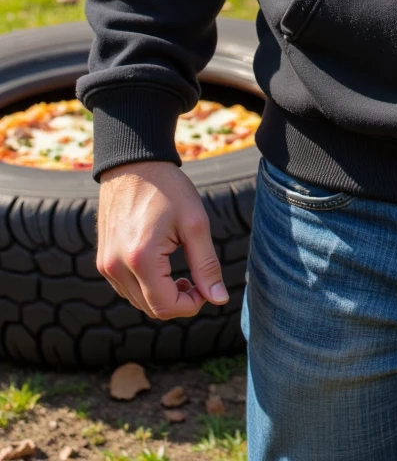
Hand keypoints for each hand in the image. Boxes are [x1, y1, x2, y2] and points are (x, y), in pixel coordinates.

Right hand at [96, 160, 228, 319]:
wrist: (133, 163)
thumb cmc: (168, 188)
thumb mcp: (195, 223)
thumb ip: (206, 265)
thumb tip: (219, 300)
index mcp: (140, 259)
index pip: (166, 307)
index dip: (192, 304)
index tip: (206, 287)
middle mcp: (116, 267)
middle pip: (151, 309)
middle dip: (178, 301)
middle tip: (196, 279)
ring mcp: (105, 265)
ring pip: (138, 302)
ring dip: (162, 296)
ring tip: (181, 273)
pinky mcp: (102, 260)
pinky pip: (126, 288)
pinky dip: (146, 287)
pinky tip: (161, 267)